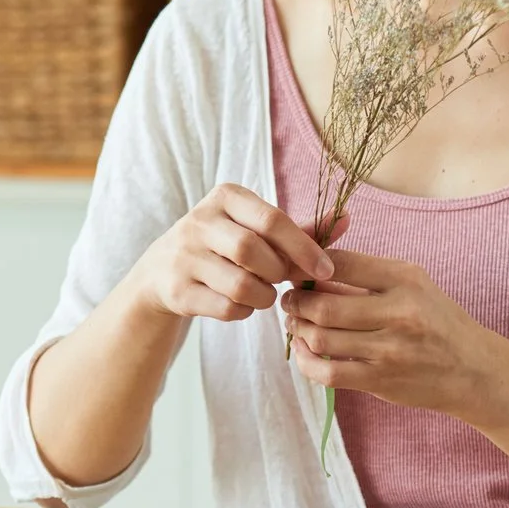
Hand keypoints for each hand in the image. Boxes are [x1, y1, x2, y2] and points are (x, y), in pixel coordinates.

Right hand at [127, 184, 336, 324]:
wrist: (162, 271)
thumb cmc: (225, 246)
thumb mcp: (256, 229)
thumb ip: (300, 228)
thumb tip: (346, 218)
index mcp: (225, 197)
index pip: (271, 219)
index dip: (303, 247)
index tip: (325, 269)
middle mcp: (199, 221)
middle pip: (252, 250)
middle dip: (277, 272)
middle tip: (281, 279)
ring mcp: (184, 256)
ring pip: (240, 284)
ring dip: (263, 296)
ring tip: (262, 292)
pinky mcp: (177, 290)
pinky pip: (226, 307)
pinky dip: (244, 311)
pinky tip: (241, 303)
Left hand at [280, 249, 508, 421]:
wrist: (473, 369)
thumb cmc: (436, 321)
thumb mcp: (412, 285)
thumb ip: (365, 278)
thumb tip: (310, 272)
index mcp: (405, 279)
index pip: (341, 263)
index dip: (309, 265)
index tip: (298, 270)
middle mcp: (399, 312)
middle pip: (323, 305)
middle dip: (296, 302)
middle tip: (290, 300)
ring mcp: (390, 350)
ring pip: (321, 338)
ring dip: (298, 330)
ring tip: (296, 324)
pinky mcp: (382, 381)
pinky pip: (328, 372)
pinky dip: (306, 361)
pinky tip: (305, 351)